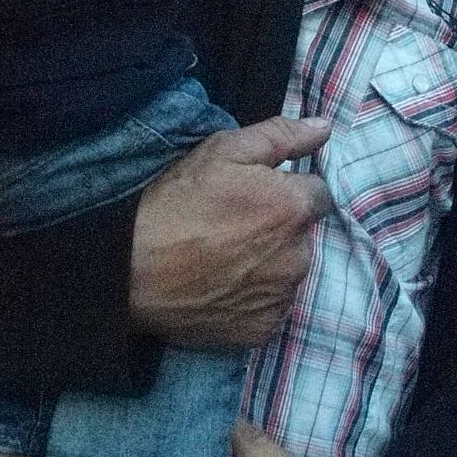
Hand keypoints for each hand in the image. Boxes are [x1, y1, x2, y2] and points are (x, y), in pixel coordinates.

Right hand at [129, 116, 331, 351]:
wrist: (131, 269)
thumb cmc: (176, 202)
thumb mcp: (222, 151)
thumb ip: (281, 135)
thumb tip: (326, 127)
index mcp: (294, 209)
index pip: (318, 193)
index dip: (287, 191)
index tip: (255, 196)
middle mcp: (299, 257)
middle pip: (303, 236)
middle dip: (280, 228)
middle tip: (233, 226)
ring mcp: (281, 298)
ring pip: (288, 271)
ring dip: (269, 263)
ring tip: (224, 257)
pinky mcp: (263, 330)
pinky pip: (270, 306)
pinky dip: (254, 297)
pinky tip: (222, 285)